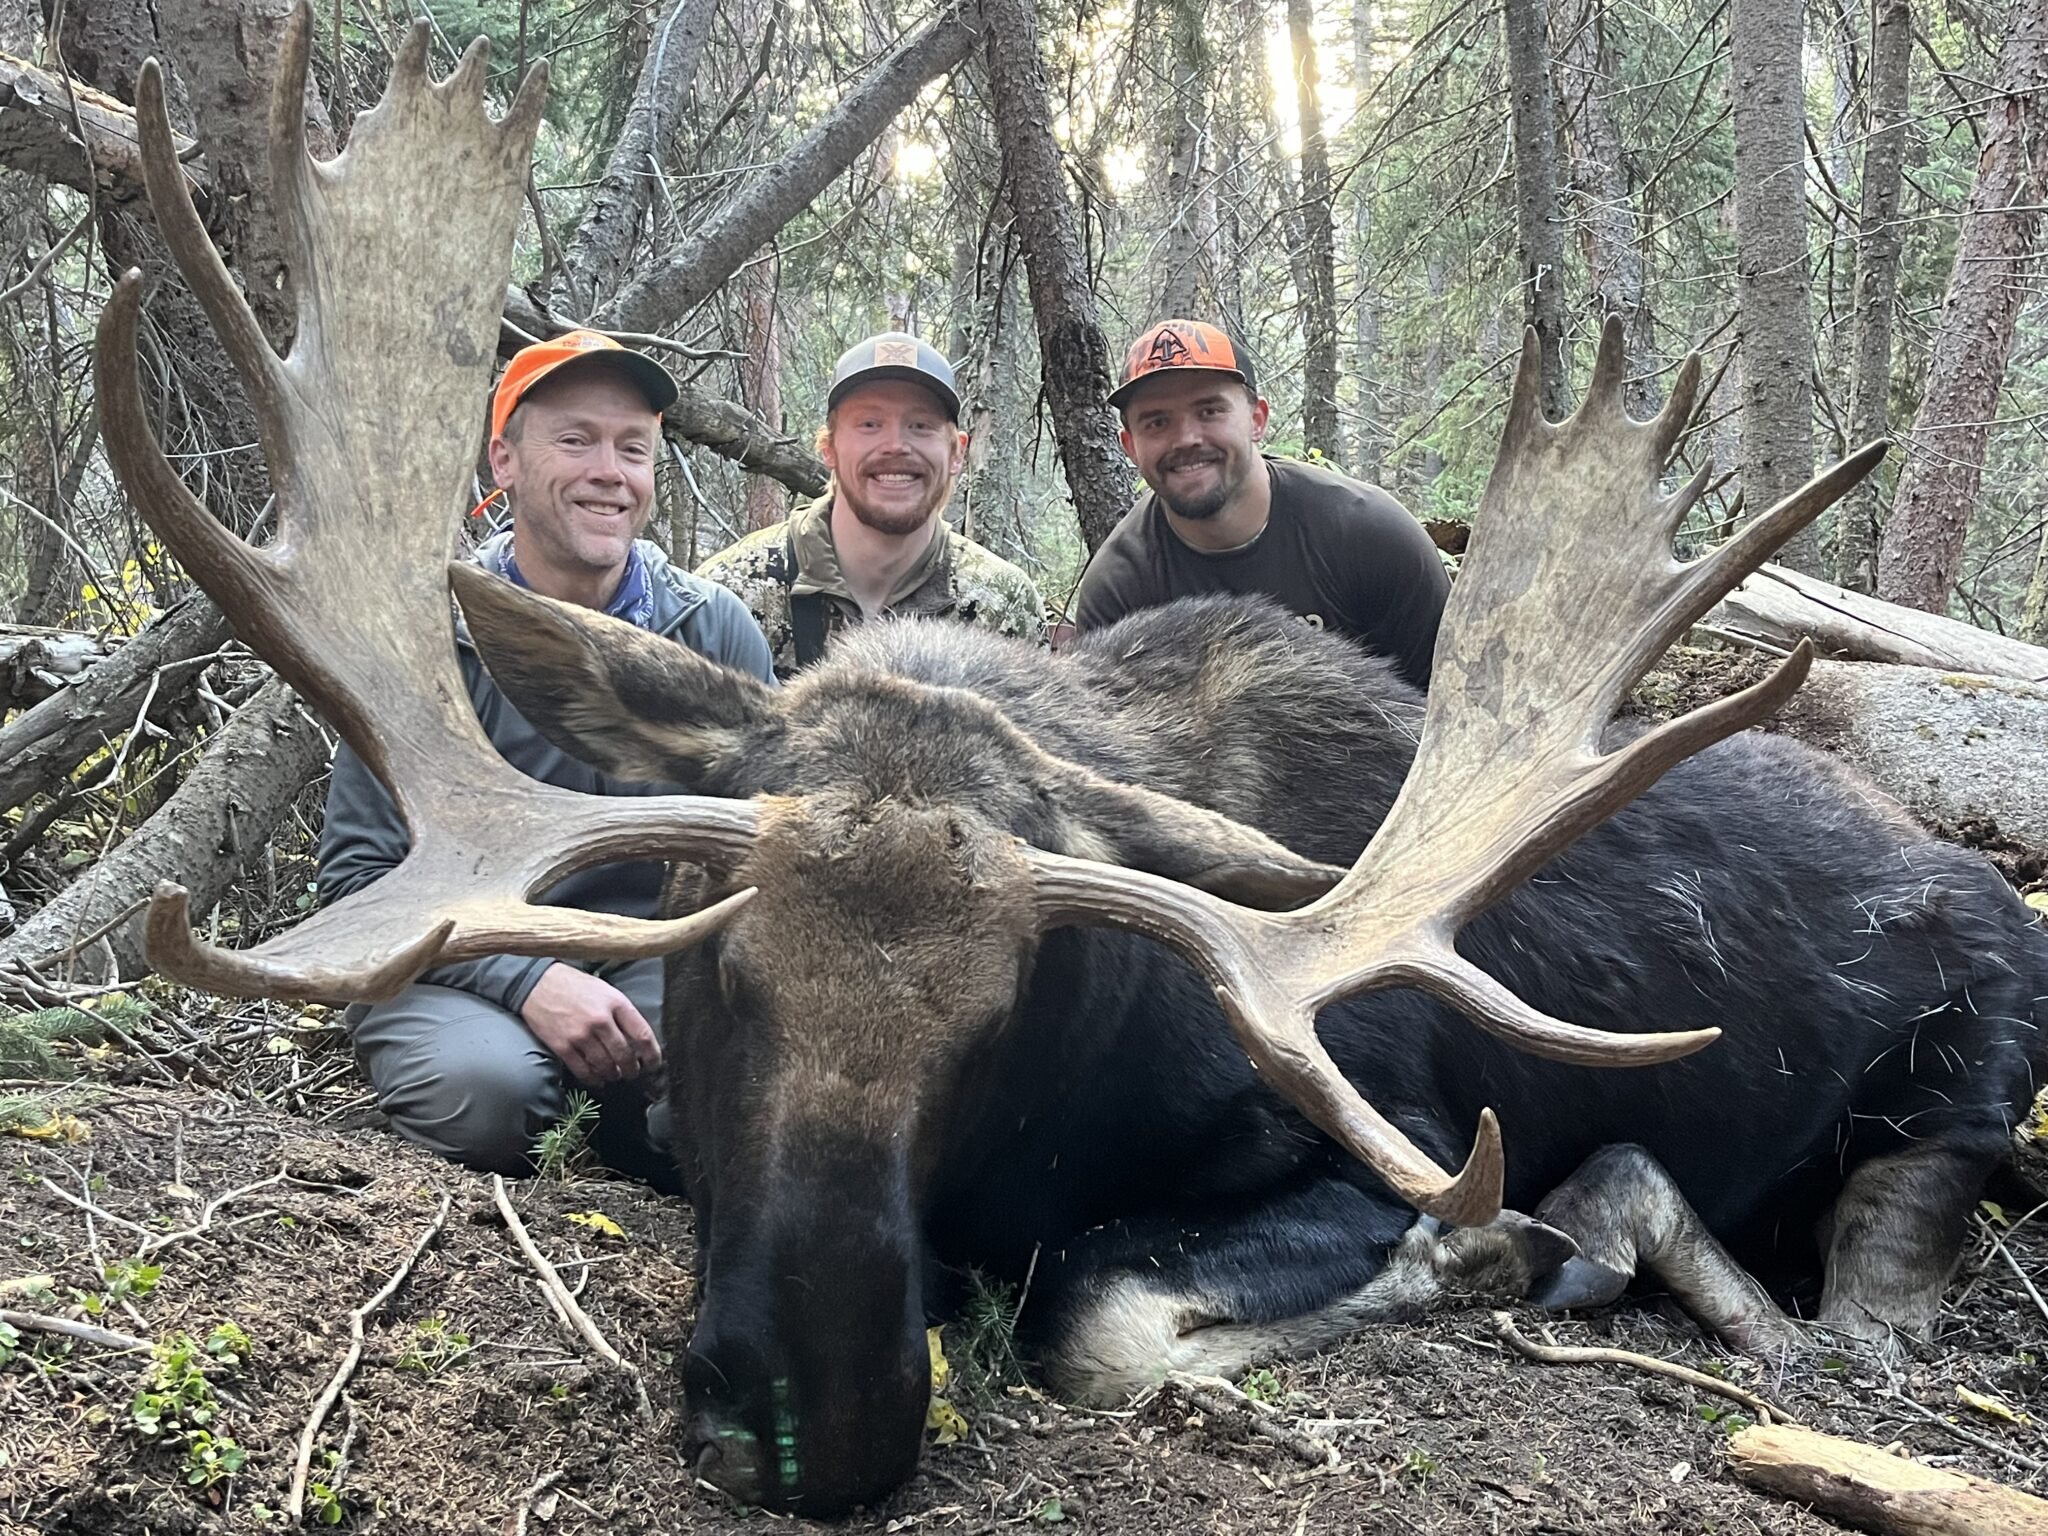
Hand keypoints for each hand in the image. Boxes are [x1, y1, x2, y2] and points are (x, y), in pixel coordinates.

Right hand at [519, 964, 661, 1087]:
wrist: (538, 983)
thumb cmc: (575, 986)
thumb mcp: (606, 990)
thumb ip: (622, 1012)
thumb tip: (637, 1039)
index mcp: (616, 1003)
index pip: (643, 1035)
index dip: (652, 1054)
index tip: (654, 1063)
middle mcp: (601, 1020)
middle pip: (625, 1055)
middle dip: (632, 1069)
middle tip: (633, 1073)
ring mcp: (581, 1035)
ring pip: (605, 1065)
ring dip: (613, 1074)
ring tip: (615, 1075)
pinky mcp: (563, 1046)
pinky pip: (583, 1070)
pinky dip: (593, 1078)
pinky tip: (597, 1079)